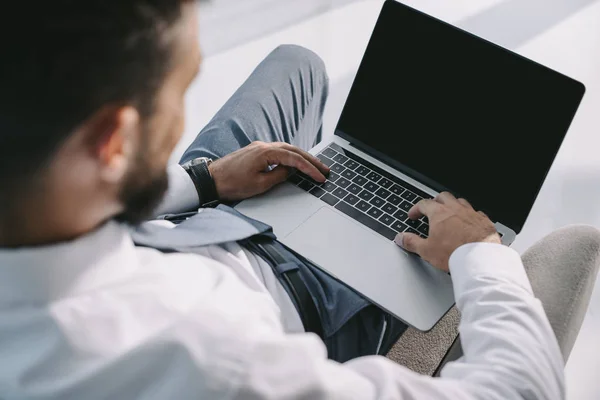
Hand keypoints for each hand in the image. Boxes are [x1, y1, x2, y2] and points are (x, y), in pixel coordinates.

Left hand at [208, 141, 329, 200]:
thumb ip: (279, 176)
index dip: (310, 168)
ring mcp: (258, 147)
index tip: (320, 177)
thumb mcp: (259, 184)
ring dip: (302, 157)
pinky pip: (278, 151)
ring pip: (286, 149)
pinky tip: (296, 163)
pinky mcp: (254, 152)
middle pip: (294, 150)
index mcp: (265, 152)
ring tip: (315, 166)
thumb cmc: (231, 184)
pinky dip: (290, 156)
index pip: (294, 159)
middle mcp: (263, 145)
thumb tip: (291, 170)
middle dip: (311, 160)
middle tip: (325, 169)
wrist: (210, 180)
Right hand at [394, 192, 500, 271]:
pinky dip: (470, 215)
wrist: (479, 259)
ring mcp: (471, 213)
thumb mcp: (426, 250)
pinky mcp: (484, 221)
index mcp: (439, 213)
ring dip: (453, 205)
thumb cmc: (454, 252)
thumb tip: (401, 238)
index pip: (424, 204)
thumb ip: (411, 242)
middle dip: (435, 201)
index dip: (416, 209)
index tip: (413, 215)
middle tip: (431, 209)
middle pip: (443, 197)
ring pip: (460, 201)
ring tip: (450, 213)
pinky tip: (469, 222)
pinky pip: (476, 212)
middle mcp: (455, 209)